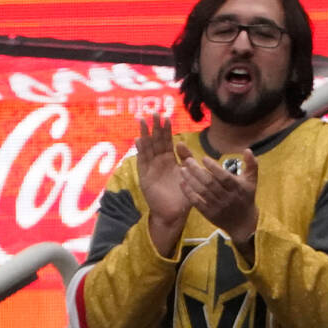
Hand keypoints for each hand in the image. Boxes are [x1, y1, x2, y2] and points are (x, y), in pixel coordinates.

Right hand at [135, 115, 192, 255]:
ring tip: (142, 120)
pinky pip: (142, 161)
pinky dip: (140, 151)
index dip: (166, 130)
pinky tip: (139, 140)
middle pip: (156, 141)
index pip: (167, 142)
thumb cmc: (183, 197)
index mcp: (170, 161)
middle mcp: (159, 162)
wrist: (173, 214)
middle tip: (154, 113)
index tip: (167, 117)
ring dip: (145, 134)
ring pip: (147, 148)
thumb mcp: (189, 177)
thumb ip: (188, 162)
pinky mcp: (145, 177)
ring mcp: (151, 168)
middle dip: (155, 127)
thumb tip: (183, 145)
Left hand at [178, 149, 258, 246]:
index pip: (224, 177)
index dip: (213, 167)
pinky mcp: (210, 214)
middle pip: (210, 183)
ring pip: (202, 192)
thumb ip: (251, 164)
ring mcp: (218, 207)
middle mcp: (227, 198)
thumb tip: (247, 149)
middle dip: (197, 171)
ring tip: (182, 170)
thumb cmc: (246, 197)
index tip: (204, 158)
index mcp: (237, 188)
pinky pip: (197, 203)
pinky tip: (182, 183)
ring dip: (190, 180)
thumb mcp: (252, 181)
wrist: (243, 223)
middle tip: (188, 161)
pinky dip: (189, 193)